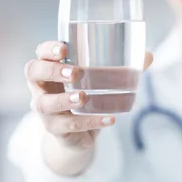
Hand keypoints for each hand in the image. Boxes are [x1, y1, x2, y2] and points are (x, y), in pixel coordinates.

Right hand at [25, 41, 153, 148]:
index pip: (40, 53)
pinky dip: (90, 122)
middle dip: (51, 70)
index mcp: (50, 68)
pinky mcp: (56, 129)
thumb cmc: (86, 95)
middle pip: (33, 72)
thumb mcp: (99, 80)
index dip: (48, 49)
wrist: (78, 134)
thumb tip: (148, 56)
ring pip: (44, 103)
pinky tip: (108, 118)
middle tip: (74, 71)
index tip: (65, 47)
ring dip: (64, 99)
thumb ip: (122, 66)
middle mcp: (42, 87)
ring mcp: (45, 110)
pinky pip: (69, 126)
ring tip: (83, 97)